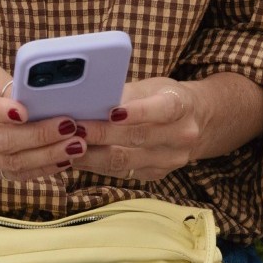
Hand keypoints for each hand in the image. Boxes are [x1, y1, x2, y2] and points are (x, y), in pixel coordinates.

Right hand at [0, 68, 87, 181]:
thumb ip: (3, 83)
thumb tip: (34, 91)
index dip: (2, 111)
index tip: (26, 111)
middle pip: (2, 140)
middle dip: (39, 135)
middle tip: (70, 126)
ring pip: (11, 162)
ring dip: (47, 156)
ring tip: (76, 145)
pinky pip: (15, 175)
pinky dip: (42, 170)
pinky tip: (64, 160)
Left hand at [70, 77, 200, 181]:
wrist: (195, 122)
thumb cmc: (162, 97)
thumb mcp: (150, 87)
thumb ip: (123, 94)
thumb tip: (86, 101)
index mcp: (182, 106)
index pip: (162, 110)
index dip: (137, 112)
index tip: (111, 112)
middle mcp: (181, 135)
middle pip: (138, 138)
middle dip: (101, 134)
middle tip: (73, 129)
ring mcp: (170, 159)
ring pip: (126, 160)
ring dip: (92, 155)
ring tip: (67, 146)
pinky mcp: (156, 174)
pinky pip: (121, 172)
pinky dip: (95, 166)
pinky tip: (76, 159)